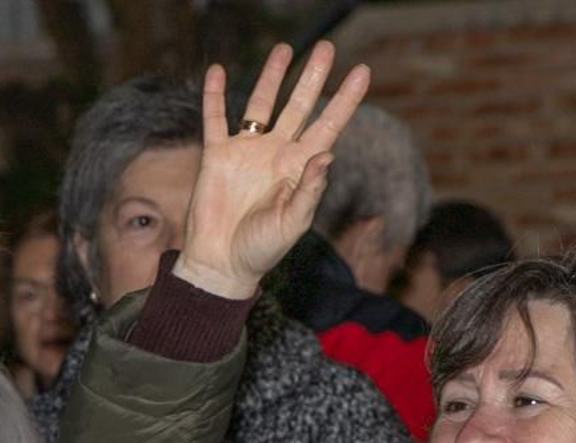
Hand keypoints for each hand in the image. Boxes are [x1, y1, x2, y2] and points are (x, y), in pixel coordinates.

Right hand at [174, 41, 369, 298]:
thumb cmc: (262, 250)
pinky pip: (215, 118)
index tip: (361, 72)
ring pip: (260, 104)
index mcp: (301, 169)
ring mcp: (247, 152)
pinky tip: (217, 71)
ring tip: (284, 49)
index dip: (345, 100)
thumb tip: (327, 153)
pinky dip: (214, 96)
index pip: (329, 126)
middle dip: (312, 77)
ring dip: (271, 77)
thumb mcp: (293, 223)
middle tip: (325, 46)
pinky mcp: (217, 156)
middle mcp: (277, 154)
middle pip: (299, 106)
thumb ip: (309, 190)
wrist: (222, 264)